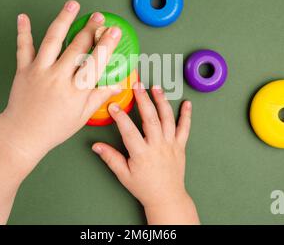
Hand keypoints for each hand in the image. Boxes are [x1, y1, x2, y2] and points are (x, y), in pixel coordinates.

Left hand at [0, 0, 121, 162]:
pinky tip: (23, 17)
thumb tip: (117, 86)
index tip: (114, 31)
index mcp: (75, 91)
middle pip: (77, 47)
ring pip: (52, 40)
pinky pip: (23, 48)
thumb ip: (98, 98)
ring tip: (72, 5)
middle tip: (98, 16)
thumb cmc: (53, 128)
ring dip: (63, 20)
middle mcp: (58, 77)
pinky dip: (23, 32)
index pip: (95, 63)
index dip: (106, 45)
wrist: (22, 135)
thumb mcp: (81, 116)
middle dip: (90, 29)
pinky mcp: (23, 70)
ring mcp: (39, 71)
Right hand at [92, 83, 199, 223]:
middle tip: (138, 86)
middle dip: (143, 100)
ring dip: (162, 101)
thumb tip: (96, 146)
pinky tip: (187, 103)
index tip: (113, 105)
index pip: (129, 131)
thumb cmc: (144, 187)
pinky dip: (186, 115)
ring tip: (156, 88)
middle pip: (151, 119)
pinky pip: (184, 128)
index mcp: (142, 154)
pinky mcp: (180, 146)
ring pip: (167, 119)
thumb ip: (111, 158)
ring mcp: (170, 145)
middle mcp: (157, 146)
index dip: (121, 117)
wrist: (166, 197)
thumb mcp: (123, 175)